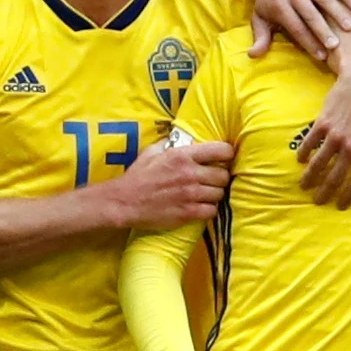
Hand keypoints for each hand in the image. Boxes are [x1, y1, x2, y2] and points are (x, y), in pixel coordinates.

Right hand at [103, 140, 232, 230]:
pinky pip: (212, 211)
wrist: (124, 202)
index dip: (226, 154)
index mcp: (182, 155)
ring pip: (220, 194)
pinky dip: (208, 209)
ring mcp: (190, 194)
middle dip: (219, 178)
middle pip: (223, 175)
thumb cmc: (138, 176)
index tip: (223, 158)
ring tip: (205, 194)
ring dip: (214, 195)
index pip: (221, 150)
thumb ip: (170, 143)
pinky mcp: (188, 213)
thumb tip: (184, 137)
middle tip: (211, 180)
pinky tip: (200, 207)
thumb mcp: (152, 152)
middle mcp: (190, 173)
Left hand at [247, 0, 350, 60]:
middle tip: (336, 46)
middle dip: (322, 30)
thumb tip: (252, 56)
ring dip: (337, 13)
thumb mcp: (259, 17)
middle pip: (310, 14)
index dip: (307, 41)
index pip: (295, 27)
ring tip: (350, 28)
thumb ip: (260, 38)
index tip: (321, 56)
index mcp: (280, 6)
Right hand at [299, 63, 350, 207]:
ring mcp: (336, 135)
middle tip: (317, 200)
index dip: (347, 197)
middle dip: (325, 192)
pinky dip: (303, 153)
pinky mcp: (323, 123)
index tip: (339, 205)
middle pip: (335, 177)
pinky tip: (300, 160)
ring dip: (309, 177)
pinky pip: (310, 143)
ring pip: (319, 163)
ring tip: (304, 185)